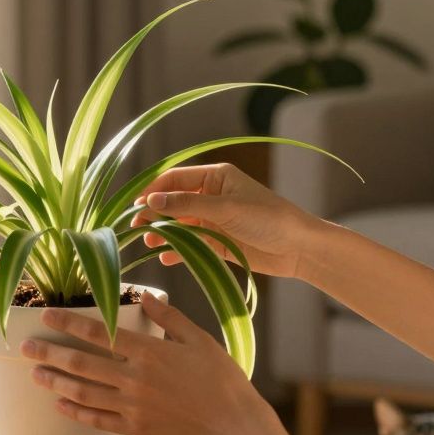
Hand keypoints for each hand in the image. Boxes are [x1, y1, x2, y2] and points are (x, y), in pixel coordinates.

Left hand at [19, 292, 268, 434]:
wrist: (233, 425)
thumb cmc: (221, 378)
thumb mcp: (198, 339)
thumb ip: (168, 318)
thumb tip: (145, 296)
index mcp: (148, 351)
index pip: (98, 334)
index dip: (68, 323)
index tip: (46, 316)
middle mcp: (134, 378)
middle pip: (81, 364)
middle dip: (49, 353)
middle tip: (25, 346)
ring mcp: (132, 405)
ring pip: (82, 393)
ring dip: (55, 382)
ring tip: (35, 373)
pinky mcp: (135, 427)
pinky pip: (97, 420)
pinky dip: (75, 412)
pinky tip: (60, 405)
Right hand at [132, 163, 320, 278]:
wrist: (299, 248)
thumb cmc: (268, 219)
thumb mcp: (225, 209)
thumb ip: (187, 206)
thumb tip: (151, 202)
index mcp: (216, 177)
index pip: (175, 179)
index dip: (153, 191)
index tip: (134, 206)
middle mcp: (212, 196)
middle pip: (174, 202)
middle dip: (155, 214)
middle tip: (136, 228)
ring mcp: (214, 220)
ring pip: (180, 225)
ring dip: (164, 233)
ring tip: (148, 242)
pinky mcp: (218, 242)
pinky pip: (191, 244)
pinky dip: (178, 250)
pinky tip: (166, 257)